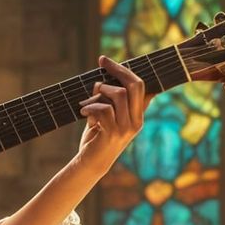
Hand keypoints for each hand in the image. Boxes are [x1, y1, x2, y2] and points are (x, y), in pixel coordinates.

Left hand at [75, 55, 146, 173]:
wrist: (90, 164)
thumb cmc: (97, 137)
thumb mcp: (106, 116)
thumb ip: (109, 100)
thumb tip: (103, 79)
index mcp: (138, 115)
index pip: (140, 85)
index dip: (124, 69)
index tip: (105, 60)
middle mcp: (136, 121)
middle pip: (134, 85)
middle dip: (116, 70)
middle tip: (101, 62)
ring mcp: (126, 128)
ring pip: (117, 95)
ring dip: (99, 92)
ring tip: (88, 103)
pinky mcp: (113, 134)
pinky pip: (103, 109)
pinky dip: (90, 107)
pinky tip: (83, 112)